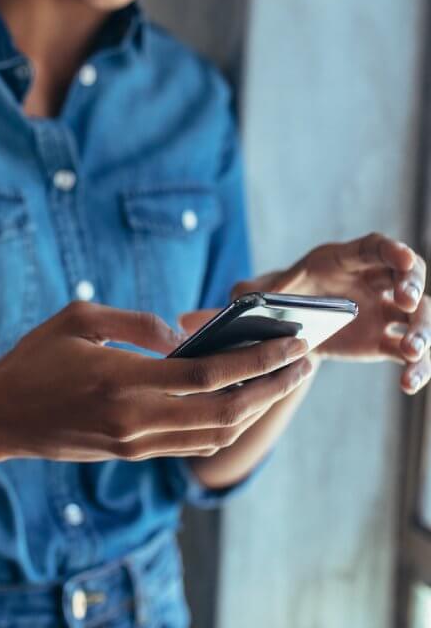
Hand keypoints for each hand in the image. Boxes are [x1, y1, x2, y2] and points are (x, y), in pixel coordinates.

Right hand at [0, 301, 312, 462]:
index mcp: (124, 381)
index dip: (257, 360)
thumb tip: (181, 335)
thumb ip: (137, 322)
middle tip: (304, 363)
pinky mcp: (131, 454)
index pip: (209, 374)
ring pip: (214, 433)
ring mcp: (136, 444)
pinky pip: (192, 444)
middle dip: (272, 387)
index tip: (291, 344)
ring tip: (281, 381)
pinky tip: (240, 402)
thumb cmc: (35, 359)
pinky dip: (225, 424)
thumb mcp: (80, 318)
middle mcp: (137, 420)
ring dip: (255, 408)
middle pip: (225, 409)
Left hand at [232, 233, 429, 394]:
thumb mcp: (258, 293)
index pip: (375, 247)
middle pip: (407, 276)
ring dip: (422, 330)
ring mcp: (383, 311)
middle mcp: (371, 281)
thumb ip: (246, 294)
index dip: (392, 250)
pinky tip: (408, 383)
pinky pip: (410, 353)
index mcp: (343, 260)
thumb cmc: (276, 298)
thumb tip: (220, 304)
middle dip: (412, 286)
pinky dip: (416, 367)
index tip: (403, 258)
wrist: (287, 327)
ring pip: (418, 316)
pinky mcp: (383, 341)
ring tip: (410, 350)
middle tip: (406, 301)